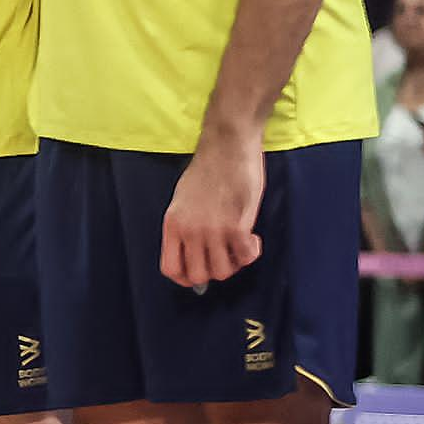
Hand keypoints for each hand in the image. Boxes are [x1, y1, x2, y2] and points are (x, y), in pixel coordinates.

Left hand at [161, 130, 266, 289]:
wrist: (226, 146)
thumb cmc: (207, 169)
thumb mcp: (182, 200)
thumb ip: (185, 226)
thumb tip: (192, 253)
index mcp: (173, 224)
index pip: (170, 269)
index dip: (186, 278)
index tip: (201, 271)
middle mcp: (190, 231)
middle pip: (199, 276)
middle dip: (215, 271)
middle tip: (226, 255)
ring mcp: (213, 230)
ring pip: (223, 271)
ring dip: (235, 262)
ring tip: (240, 244)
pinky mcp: (237, 225)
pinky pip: (246, 257)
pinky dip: (252, 252)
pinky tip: (253, 238)